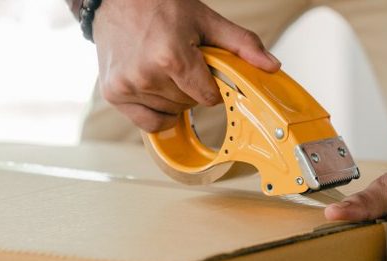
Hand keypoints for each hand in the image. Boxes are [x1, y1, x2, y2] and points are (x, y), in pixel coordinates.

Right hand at [92, 0, 280, 131]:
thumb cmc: (159, 5)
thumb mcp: (206, 20)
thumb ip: (242, 45)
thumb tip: (272, 66)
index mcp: (171, 57)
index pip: (209, 97)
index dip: (212, 85)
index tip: (203, 68)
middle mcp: (146, 75)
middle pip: (189, 105)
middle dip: (192, 88)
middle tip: (180, 61)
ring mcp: (127, 86)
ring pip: (171, 113)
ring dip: (173, 97)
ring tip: (163, 68)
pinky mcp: (114, 94)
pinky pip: (148, 123)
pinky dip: (157, 111)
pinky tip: (154, 88)